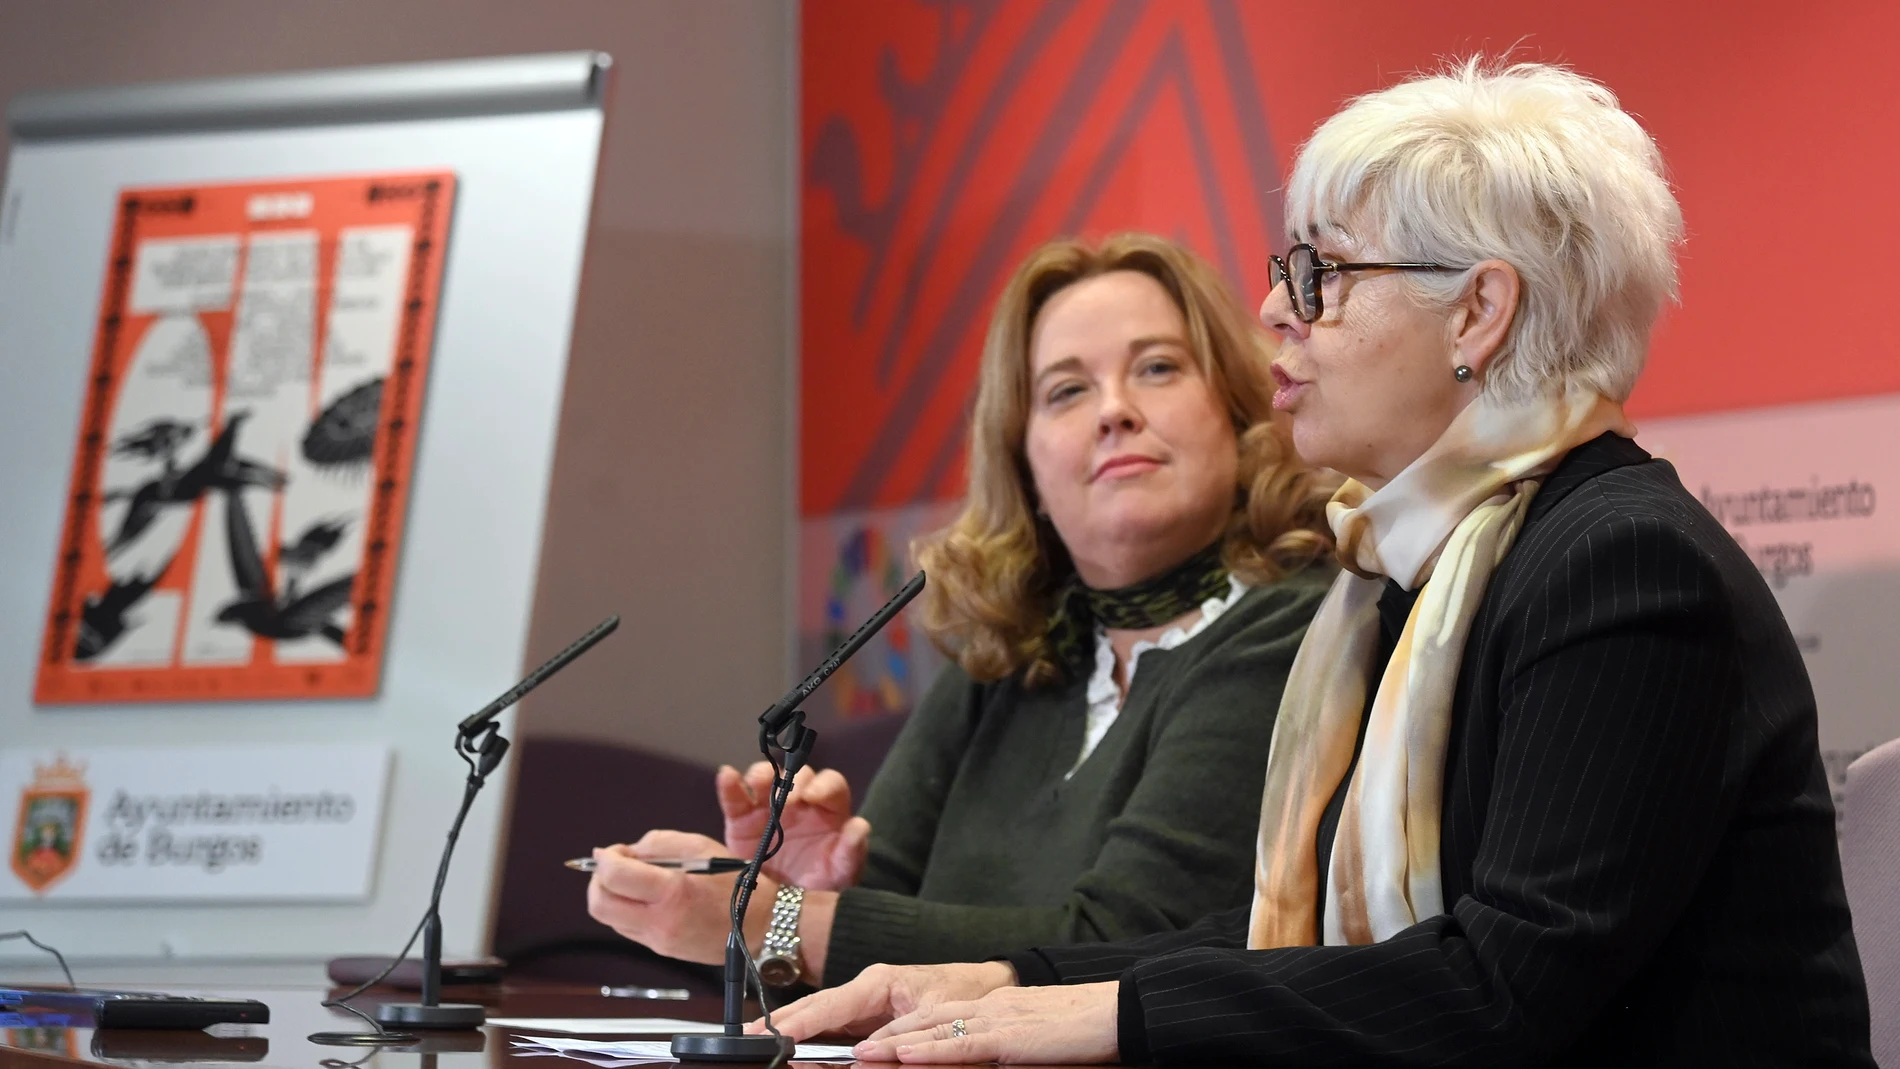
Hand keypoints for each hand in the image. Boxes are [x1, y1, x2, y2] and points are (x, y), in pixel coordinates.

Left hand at [585, 830, 765, 964]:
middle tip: (613, 865)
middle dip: (597, 881)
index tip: (609, 851)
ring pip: (609, 919)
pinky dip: (626, 909)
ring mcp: (659, 941)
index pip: (614, 876)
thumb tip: (623, 853)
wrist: (761, 923)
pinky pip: (627, 928)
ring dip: (611, 895)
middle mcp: (660, 922)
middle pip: (599, 905)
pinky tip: (646, 896)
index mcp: (671, 892)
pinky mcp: (661, 950)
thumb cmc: (735, 881)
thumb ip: (656, 844)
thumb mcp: (699, 846)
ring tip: (632, 879)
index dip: (604, 859)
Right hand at [718, 761, 870, 890]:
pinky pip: (735, 798)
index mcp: (828, 810)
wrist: (787, 909)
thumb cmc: (821, 883)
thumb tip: (858, 826)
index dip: (823, 784)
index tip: (813, 796)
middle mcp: (799, 802)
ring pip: (765, 779)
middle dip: (791, 782)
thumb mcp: (841, 871)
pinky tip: (726, 776)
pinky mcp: (741, 820)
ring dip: (762, 775)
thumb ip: (851, 850)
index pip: (830, 784)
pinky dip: (730, 784)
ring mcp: (768, 808)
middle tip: (785, 802)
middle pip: (796, 776)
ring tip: (757, 782)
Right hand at [751, 961, 1016, 1041]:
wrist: (989, 984)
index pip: (829, 1005)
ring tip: (757, 1043)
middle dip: (781, 1024)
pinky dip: (812, 1036)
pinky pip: (835, 1027)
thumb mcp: (936, 1019)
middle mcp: (867, 989)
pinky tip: (793, 1048)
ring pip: (820, 1017)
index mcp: (879, 982)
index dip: (798, 1022)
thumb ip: (901, 1038)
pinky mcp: (871, 1016)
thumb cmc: (967, 993)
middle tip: (746, 1039)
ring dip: (792, 1030)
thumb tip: (864, 1057)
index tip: (771, 1034)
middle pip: (815, 1008)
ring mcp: (866, 1002)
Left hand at [854, 981, 1119, 1063]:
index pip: (936, 1017)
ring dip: (893, 1046)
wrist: (1120, 1012)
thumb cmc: (1086, 1029)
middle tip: (851, 1052)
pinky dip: (928, 1052)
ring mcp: (998, 1021)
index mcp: (995, 1006)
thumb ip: (1006, 1045)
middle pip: (925, 1022)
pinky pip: (962, 1046)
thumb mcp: (1036, 1036)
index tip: (871, 1045)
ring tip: (860, 1056)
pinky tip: (903, 1057)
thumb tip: (990, 1056)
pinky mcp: (1010, 1039)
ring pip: (934, 1032)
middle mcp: (989, 1008)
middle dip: (885, 1038)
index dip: (901, 1031)